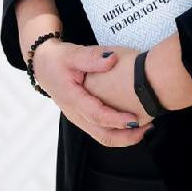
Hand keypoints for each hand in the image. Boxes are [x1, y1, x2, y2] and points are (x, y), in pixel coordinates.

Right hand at [31, 39, 149, 146]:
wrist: (43, 66)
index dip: (116, 119)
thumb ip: (92, 57)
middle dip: (126, 137)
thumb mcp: (72, 53)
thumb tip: (113, 58)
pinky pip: (102, 131)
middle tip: (148, 128)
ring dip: (125, 137)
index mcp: (72, 99)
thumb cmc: (58, 59)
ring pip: (103, 137)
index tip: (135, 119)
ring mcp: (79, 119)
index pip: (96, 115)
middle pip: (102, 136)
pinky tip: (132, 122)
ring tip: (146, 128)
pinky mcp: (84, 118)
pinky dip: (118, 131)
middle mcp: (76, 114)